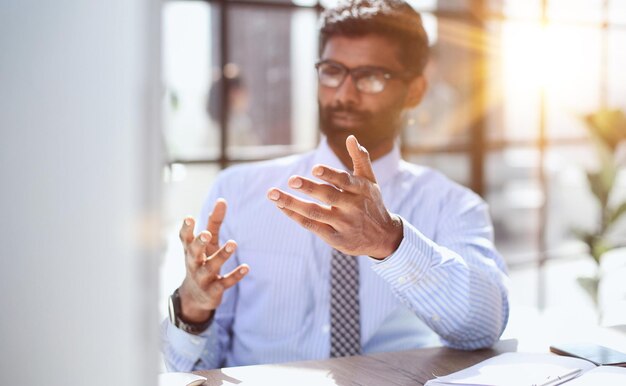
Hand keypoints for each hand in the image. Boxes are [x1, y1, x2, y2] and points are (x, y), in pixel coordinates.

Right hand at [177, 199, 248, 322]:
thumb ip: (214, 222)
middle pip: (194, 253)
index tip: (189, 218)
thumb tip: (222, 200)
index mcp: (190, 250)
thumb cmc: (202, 260)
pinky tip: (246, 267)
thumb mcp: (208, 243)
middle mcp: (194, 263)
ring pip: (210, 267)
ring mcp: (203, 278)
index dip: (186, 229)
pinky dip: (235, 276)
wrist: (196, 296)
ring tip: (233, 243)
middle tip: (206, 234)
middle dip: (199, 243)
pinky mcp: (214, 290)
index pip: (185, 238)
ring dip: (221, 256)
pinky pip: (224, 283)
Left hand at [267, 135, 402, 258]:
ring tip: (273, 194)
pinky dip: (295, 216)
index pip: (344, 181)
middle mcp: (352, 207)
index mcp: (360, 190)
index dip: (330, 175)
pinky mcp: (335, 238)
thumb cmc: (372, 203)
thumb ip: (360, 158)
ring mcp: (343, 223)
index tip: (315, 169)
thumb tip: (350, 137)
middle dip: (309, 188)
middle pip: (328, 197)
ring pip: (314, 213)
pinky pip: (312, 226)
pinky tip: (281, 206)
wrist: (383, 238)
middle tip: (291, 180)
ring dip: (292, 203)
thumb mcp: (370, 181)